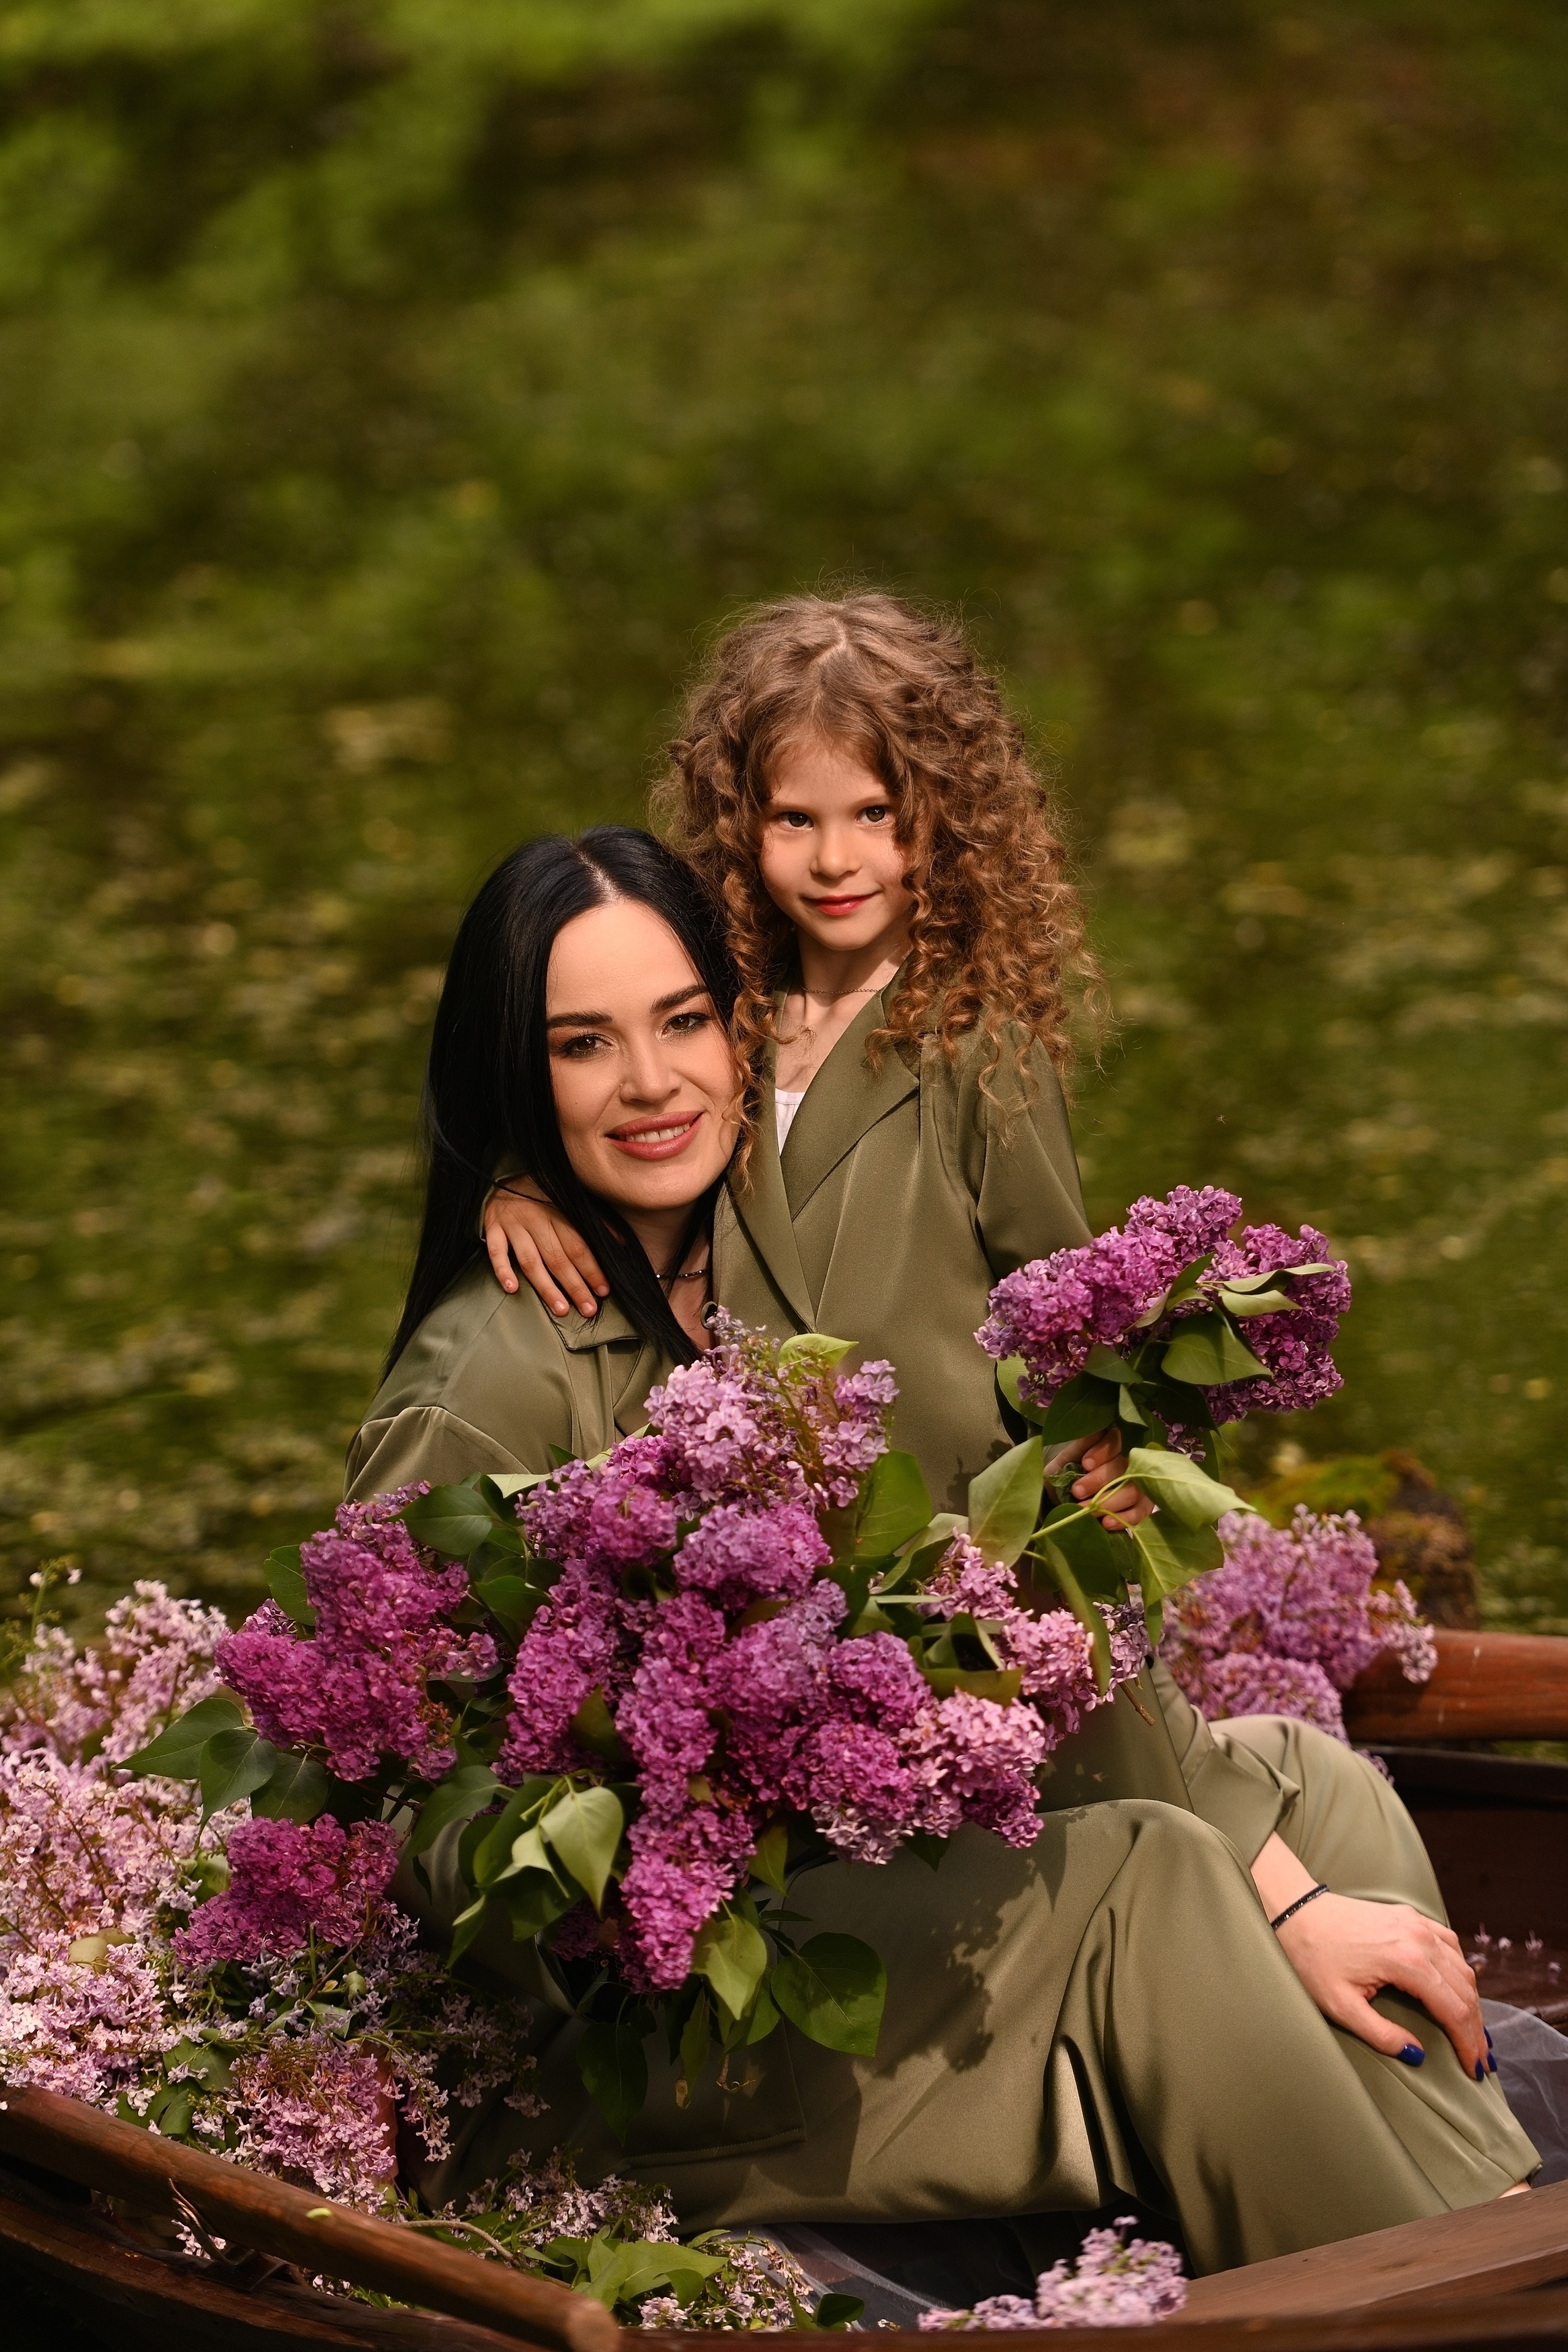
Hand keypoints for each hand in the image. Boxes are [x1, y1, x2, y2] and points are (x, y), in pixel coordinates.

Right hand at [482, 1182, 607, 1315]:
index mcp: (558, 1213)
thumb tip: (621, 1242)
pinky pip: (496, 1251)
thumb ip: (594, 1221)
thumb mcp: (567, 1200)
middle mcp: (536, 1220)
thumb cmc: (539, 1194)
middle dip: (575, 1286)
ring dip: (546, 1287)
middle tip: (588, 1309)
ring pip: (531, 1261)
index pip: (578, 1246)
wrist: (499, 1178)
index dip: (592, 1269)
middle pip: (558, 1258)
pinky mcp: (492, 1228)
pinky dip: (503, 1270)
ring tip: (560, 1308)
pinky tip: (512, 1288)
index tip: (603, 1291)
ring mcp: (513, 1225)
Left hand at [1047, 1430, 1153, 1529]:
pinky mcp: (1142, 1506)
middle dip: (1099, 1481)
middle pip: (1124, 1468)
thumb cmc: (1067, 1474)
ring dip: (1109, 1503)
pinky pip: (1140, 1512)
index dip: (1102, 1452)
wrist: (1062, 1499)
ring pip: (1133, 1491)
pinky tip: (1105, 1523)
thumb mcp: (1066, 1458)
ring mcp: (1141, 1483)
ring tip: (1086, 1510)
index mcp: (1111, 1443)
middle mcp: (1131, 1461)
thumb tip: (1094, 1430)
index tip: (1085, 1464)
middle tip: (1077, 1491)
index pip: (1115, 1441)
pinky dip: (1123, 1518)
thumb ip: (1080, 1446)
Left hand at [1252, 1834, 1488, 2079]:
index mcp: (1408, 1961)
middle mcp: (1420, 1938)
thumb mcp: (1340, 2006)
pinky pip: (1448, 1943)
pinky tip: (1459, 1987)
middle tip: (1481, 2060)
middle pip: (1465, 1990)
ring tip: (1474, 2032)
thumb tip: (1417, 2054)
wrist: (1295, 1912)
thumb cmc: (1312, 1959)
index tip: (1476, 2070)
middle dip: (1476, 2029)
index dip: (1469, 2044)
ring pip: (1461, 1966)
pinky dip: (1460, 1969)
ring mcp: (1416, 1923)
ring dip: (1472, 2001)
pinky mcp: (1409, 1916)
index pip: (1455, 2010)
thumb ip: (1381, 2034)